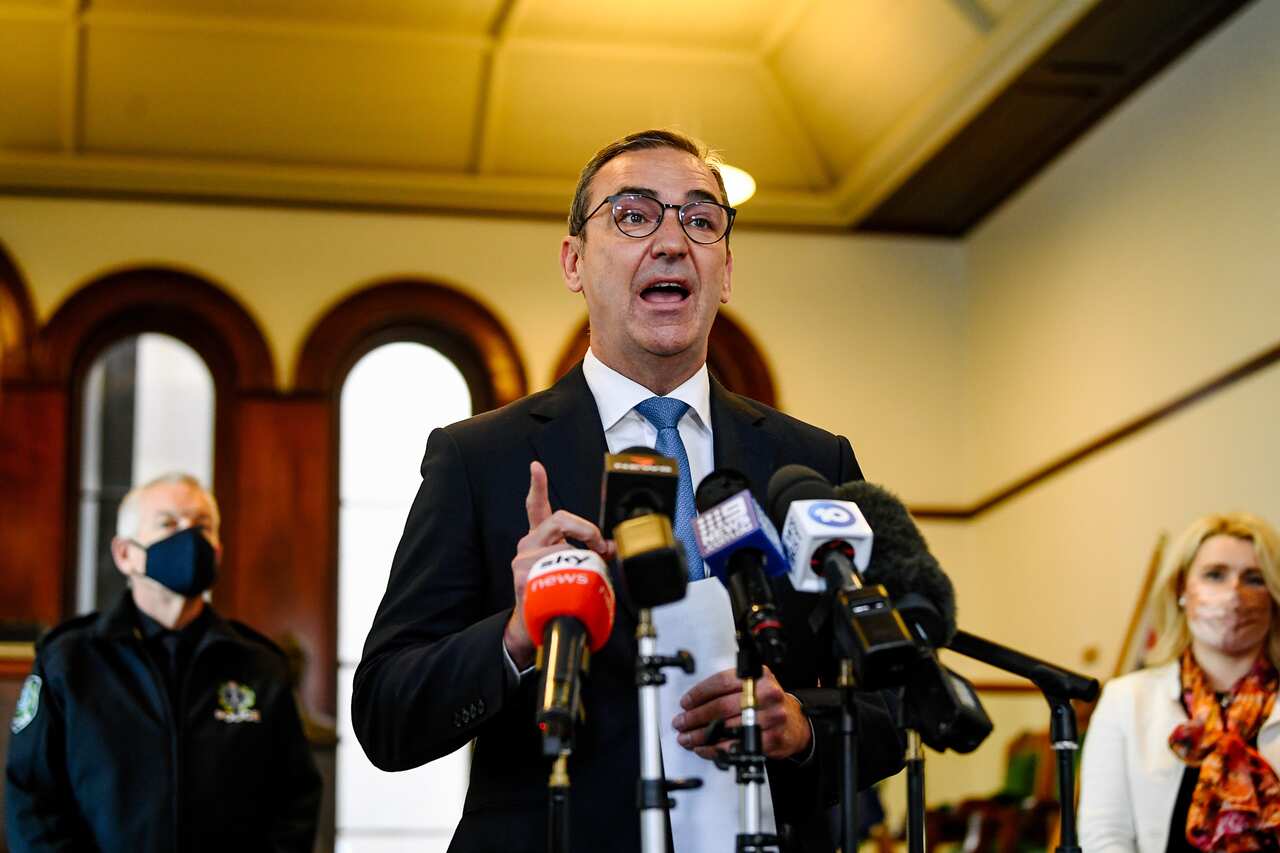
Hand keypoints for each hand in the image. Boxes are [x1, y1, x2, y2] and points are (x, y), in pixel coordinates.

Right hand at [503, 461, 615, 668]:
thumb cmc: (556, 591)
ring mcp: (523, 559)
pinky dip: (572, 577)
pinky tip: (566, 588)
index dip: (537, 484)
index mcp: (539, 537)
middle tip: (599, 544)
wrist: (536, 624)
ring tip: (583, 578)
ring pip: (564, 546)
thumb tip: (611, 547)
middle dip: (586, 528)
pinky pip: (556, 568)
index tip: (536, 467)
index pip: (536, 506)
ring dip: (583, 561)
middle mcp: (528, 543)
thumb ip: (591, 551)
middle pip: (559, 518)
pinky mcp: (522, 576)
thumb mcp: (573, 565)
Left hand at [671, 666, 811, 760]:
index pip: (721, 682)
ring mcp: (771, 717)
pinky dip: (715, 750)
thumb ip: (727, 688)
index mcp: (758, 676)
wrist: (795, 723)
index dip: (699, 693)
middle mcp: (766, 694)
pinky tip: (704, 748)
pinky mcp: (771, 739)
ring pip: (726, 728)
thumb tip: (692, 702)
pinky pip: (736, 747)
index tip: (685, 703)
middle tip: (681, 722)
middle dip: (695, 717)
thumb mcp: (752, 684)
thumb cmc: (767, 703)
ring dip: (701, 736)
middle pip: (721, 706)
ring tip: (687, 738)